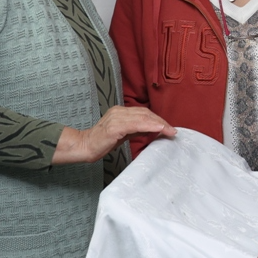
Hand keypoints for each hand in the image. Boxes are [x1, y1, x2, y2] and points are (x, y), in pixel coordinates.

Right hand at [54, 106, 176, 164]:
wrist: (85, 146)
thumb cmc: (102, 142)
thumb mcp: (123, 133)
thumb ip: (137, 129)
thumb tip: (154, 129)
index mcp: (120, 111)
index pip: (143, 112)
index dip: (158, 119)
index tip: (169, 127)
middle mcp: (119, 111)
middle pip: (145, 113)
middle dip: (161, 121)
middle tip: (172, 130)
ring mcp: (116, 118)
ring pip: (142, 117)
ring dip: (158, 124)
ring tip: (169, 131)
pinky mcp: (114, 127)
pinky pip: (135, 124)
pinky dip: (149, 126)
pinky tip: (158, 129)